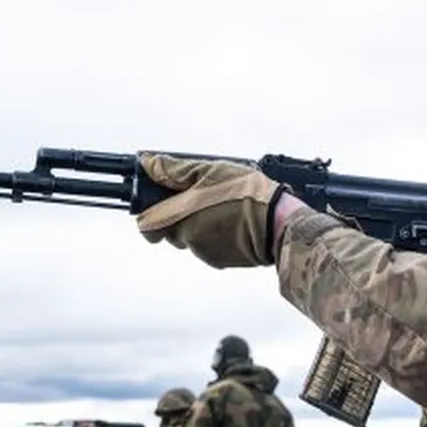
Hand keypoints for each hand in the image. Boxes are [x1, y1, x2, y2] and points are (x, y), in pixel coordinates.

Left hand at [136, 154, 285, 267]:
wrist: (280, 224)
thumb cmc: (248, 195)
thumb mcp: (211, 170)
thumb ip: (175, 170)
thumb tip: (150, 165)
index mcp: (180, 217)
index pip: (145, 224)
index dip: (149, 212)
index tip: (159, 202)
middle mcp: (188, 239)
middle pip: (170, 230)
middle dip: (178, 216)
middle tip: (200, 199)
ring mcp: (205, 253)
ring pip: (190, 238)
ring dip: (199, 225)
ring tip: (223, 208)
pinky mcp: (221, 262)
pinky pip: (209, 248)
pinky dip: (215, 236)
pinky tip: (233, 223)